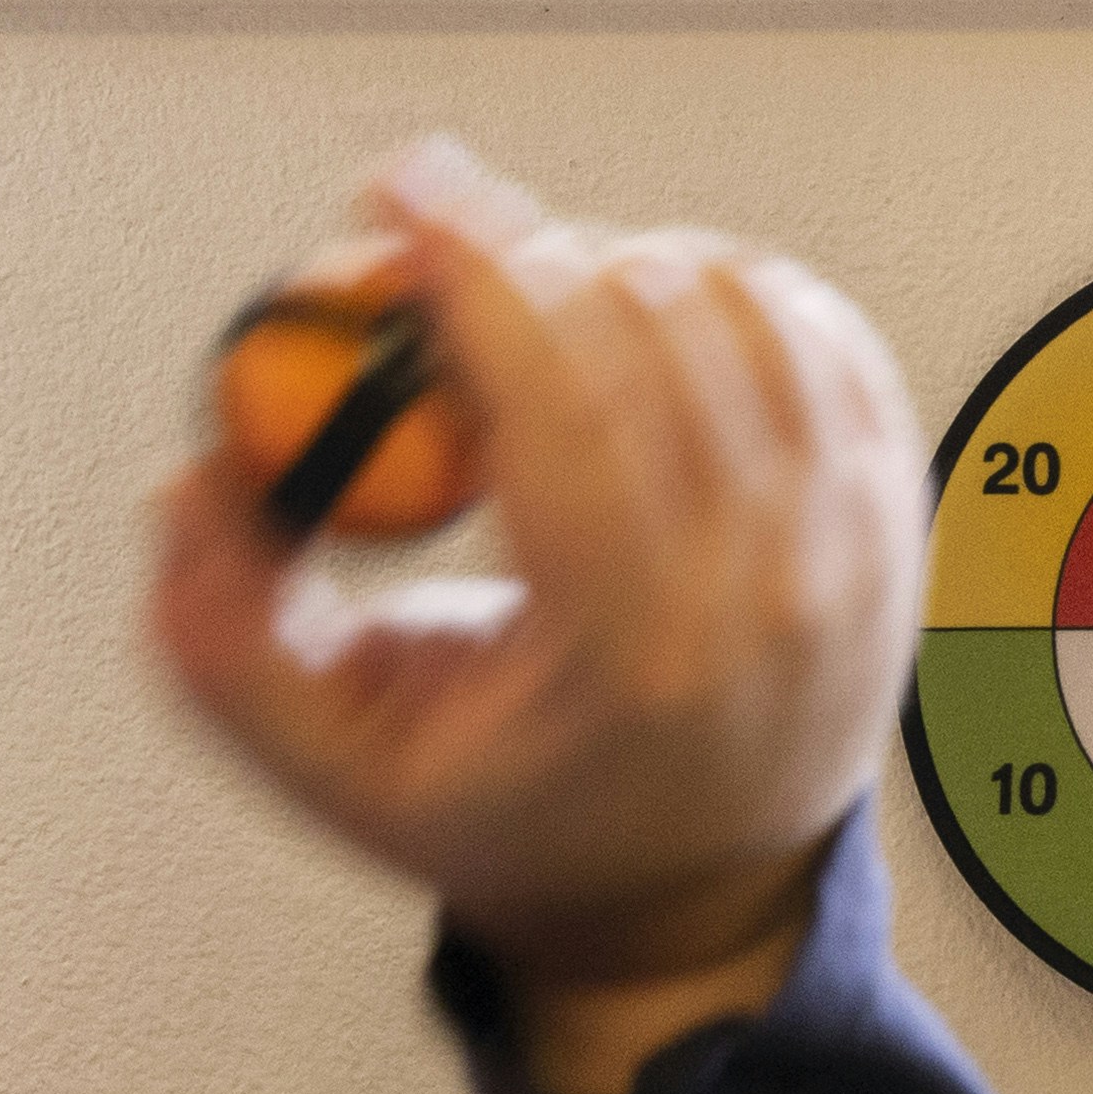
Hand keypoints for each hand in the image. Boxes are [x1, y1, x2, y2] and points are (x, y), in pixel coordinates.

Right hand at [150, 140, 923, 1093]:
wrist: (695, 888)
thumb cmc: (529, 817)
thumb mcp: (338, 764)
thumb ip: (226, 633)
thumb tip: (200, 475)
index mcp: (632, 652)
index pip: (563, 396)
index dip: (470, 264)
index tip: (397, 205)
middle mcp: (765, 585)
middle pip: (640, 319)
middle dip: (515, 269)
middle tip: (439, 311)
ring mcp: (849, 536)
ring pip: (733, 293)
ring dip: (614, 273)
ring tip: (546, 347)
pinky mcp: (892, 495)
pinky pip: (814, 318)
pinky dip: (721, 291)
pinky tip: (653, 341)